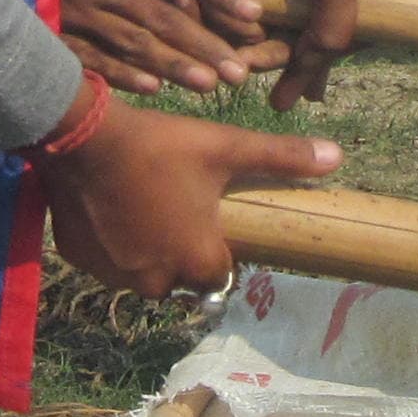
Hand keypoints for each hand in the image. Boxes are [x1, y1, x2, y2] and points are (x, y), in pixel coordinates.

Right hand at [36, 101, 339, 294]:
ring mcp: (115, 274)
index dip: (218, 250)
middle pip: (179, 277)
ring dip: (146, 249)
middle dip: (181, 252)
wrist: (84, 135)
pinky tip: (112, 208)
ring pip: (140, 271)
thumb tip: (338, 157)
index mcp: (197, 260)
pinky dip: (110, 242)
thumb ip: (281, 157)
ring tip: (144, 205)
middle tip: (176, 208)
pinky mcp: (79, 260)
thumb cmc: (162, 145)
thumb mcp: (225, 147)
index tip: (212, 222)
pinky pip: (105, 260)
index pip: (219, 276)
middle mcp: (156, 280)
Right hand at [52, 0, 291, 96]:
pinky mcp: (49, 29)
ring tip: (210, 85)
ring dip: (173, 67)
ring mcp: (72, 6)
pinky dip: (123, 75)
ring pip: (132, 44)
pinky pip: (92, 59)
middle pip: (161, 15)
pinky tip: (153, 88)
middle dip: (204, 45)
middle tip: (241, 71)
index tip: (252, 13)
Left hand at [161, 0, 407, 106]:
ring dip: (273, 36)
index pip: (362, 25)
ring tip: (246, 66)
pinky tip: (243, 38)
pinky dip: (261, 9)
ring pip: (297, 5)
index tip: (300, 90)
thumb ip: (336, 29)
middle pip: (325, 18)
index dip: (329, 58)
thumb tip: (319, 74)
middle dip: (295, 54)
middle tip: (271, 87)